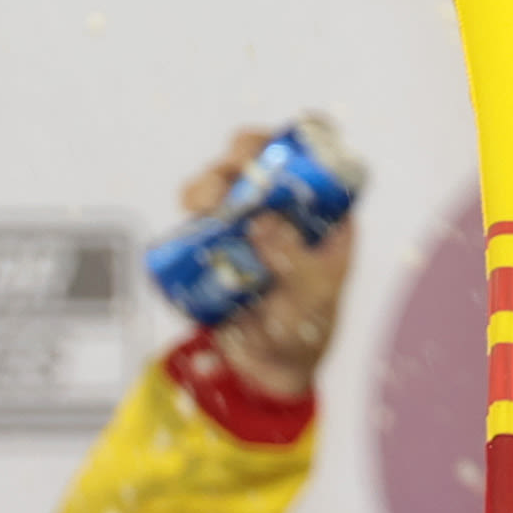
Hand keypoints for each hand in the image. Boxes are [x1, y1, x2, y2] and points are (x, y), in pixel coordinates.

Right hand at [195, 127, 362, 402]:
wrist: (267, 371)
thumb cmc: (306, 330)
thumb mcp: (313, 295)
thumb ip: (294, 259)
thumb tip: (265, 221)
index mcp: (323, 215)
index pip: (313, 161)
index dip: (294, 142)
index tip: (273, 147)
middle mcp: (284, 210)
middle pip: (260, 161)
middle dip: (241, 156)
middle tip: (230, 170)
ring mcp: (247, 224)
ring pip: (225, 183)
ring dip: (210, 182)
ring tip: (203, 202)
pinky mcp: (215, 243)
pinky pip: (199, 217)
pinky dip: (190, 212)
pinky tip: (190, 219)